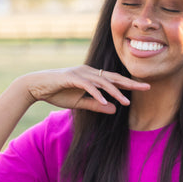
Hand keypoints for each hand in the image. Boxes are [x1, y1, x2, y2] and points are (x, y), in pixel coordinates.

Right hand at [19, 65, 149, 112]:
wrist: (35, 87)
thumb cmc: (57, 93)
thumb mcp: (80, 103)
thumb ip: (97, 105)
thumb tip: (114, 109)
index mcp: (92, 75)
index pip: (114, 80)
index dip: (129, 84)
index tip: (144, 87)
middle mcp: (88, 71)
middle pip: (113, 77)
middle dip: (130, 83)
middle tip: (147, 87)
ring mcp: (80, 73)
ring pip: (102, 82)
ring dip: (115, 92)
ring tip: (126, 102)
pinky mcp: (71, 78)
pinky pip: (87, 86)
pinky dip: (97, 94)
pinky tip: (105, 102)